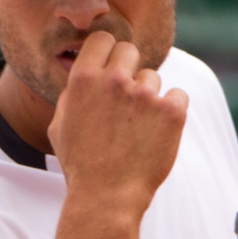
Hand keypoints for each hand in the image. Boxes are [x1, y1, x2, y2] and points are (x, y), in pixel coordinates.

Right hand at [46, 31, 187, 222]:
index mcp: (84, 79)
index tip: (110, 66)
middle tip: (127, 98)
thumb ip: (72, 94)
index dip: (106, 52)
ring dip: (148, 97)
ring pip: (153, 78)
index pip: (102, 40)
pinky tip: (157, 133)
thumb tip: (83, 72)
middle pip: (129, 50)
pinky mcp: (172, 112)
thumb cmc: (80, 165)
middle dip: (129, 68)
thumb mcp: (59, 126)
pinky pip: (178, 96)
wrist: (106, 198)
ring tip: (136, 130)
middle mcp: (115, 81)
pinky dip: (171, 112)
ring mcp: (146, 95)